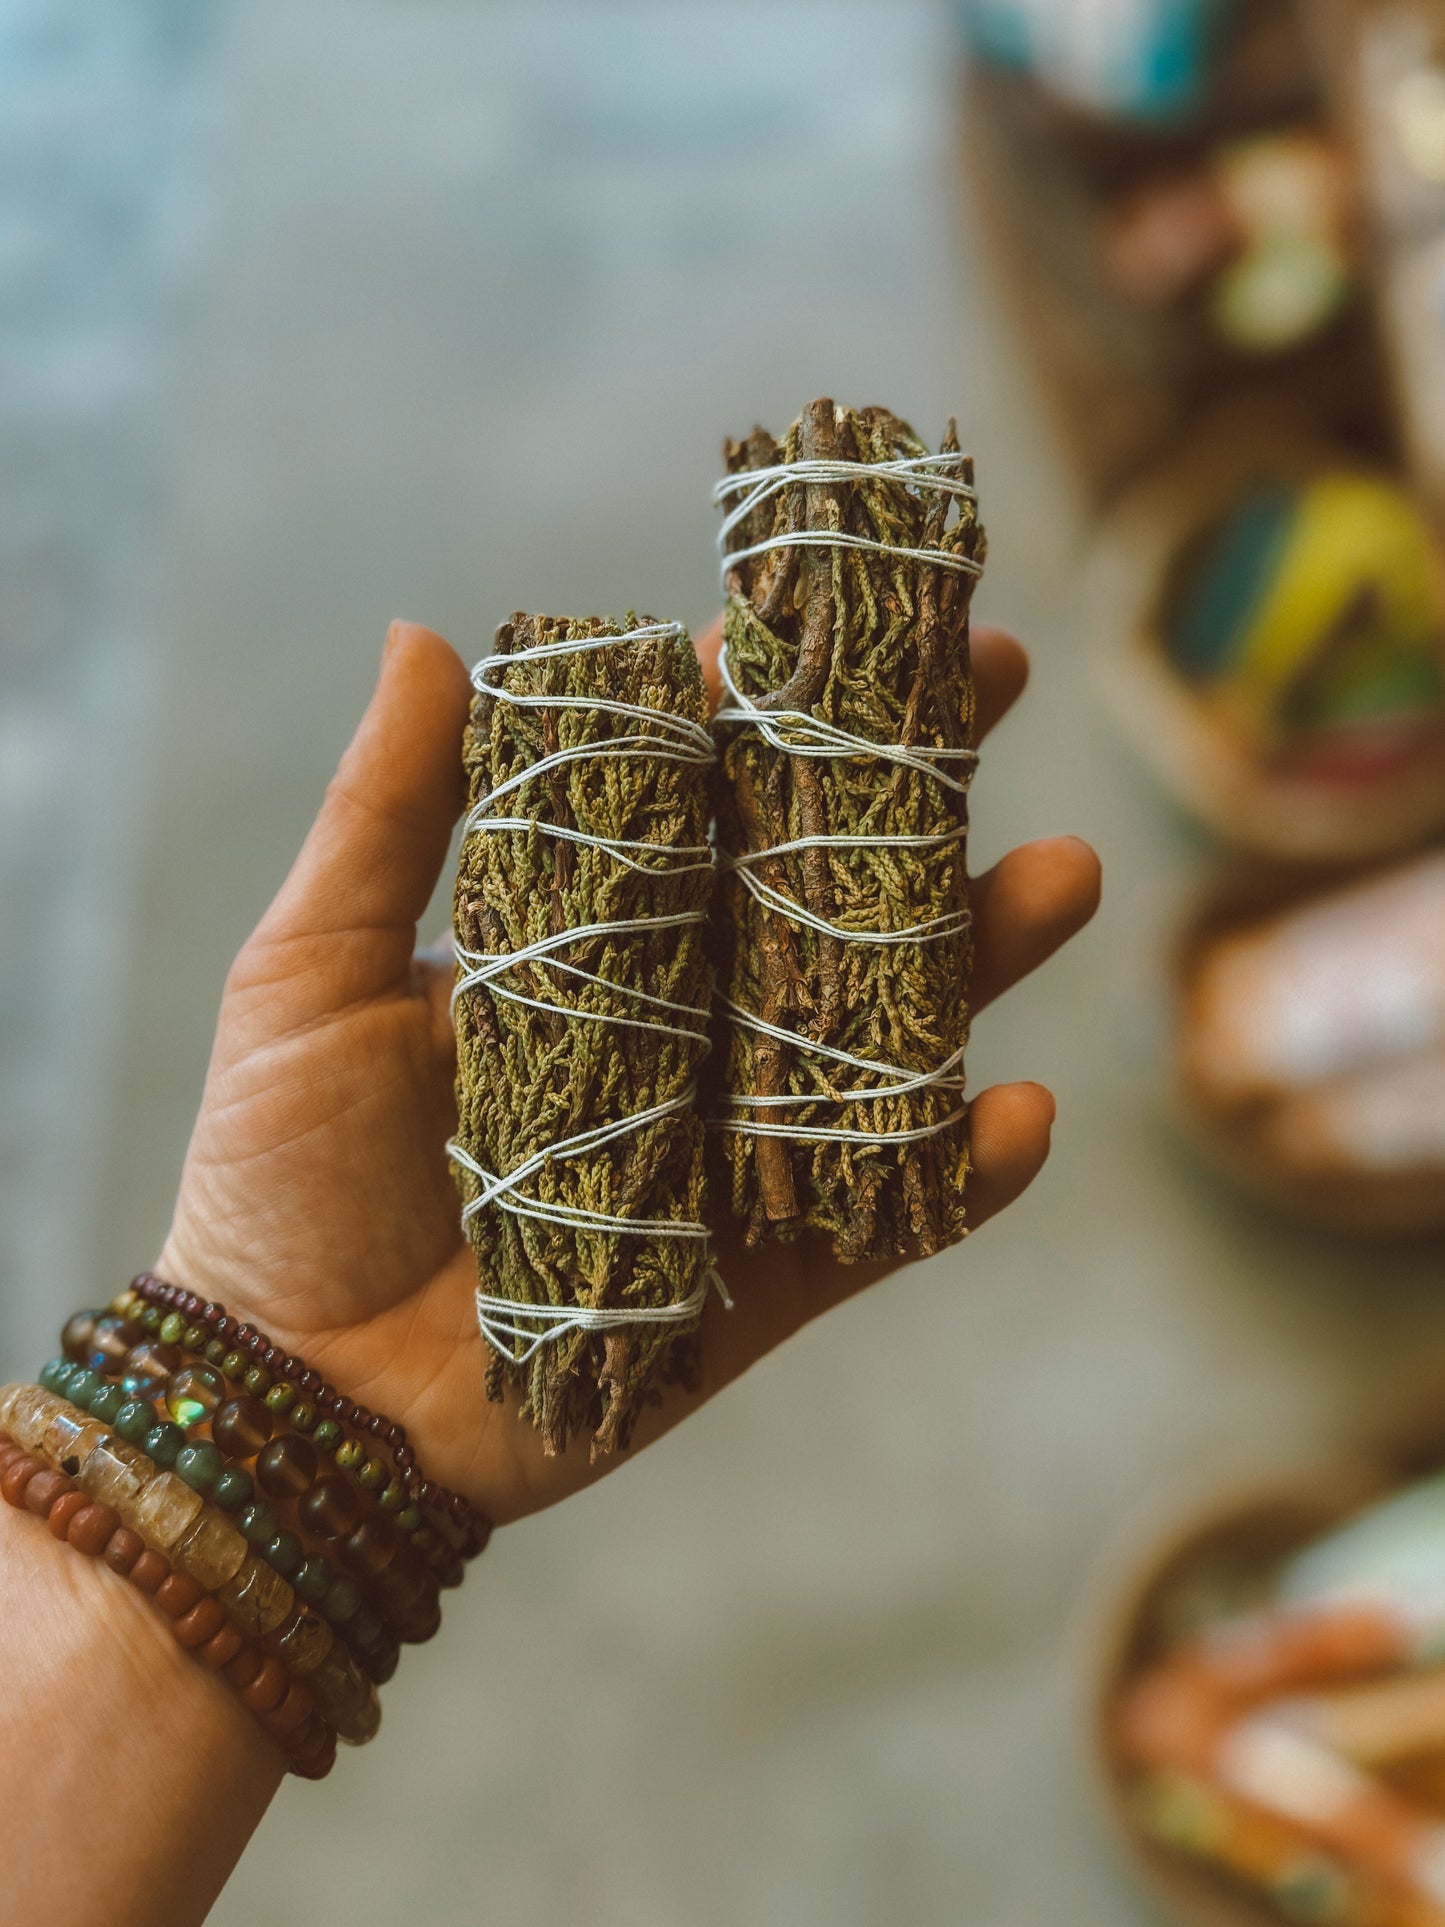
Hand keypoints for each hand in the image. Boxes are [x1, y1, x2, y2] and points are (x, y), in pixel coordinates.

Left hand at [159, 619, 1099, 1522]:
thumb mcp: (312, 973)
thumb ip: (386, 817)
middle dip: (916, 788)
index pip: (704, 795)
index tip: (856, 611)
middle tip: (1002, 682)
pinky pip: (883, 1219)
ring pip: (883, 1036)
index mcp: (588, 940)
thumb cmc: (281, 1174)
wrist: (296, 1393)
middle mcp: (683, 1026)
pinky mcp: (764, 1275)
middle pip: (821, 890)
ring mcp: (735, 1147)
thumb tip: (425, 632)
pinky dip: (959, 1176)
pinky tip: (1023, 1115)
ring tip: (1064, 878)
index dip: (780, 704)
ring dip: (981, 959)